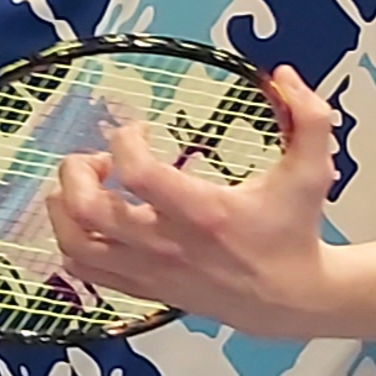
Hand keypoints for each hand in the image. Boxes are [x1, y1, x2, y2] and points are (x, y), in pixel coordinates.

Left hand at [49, 64, 339, 334]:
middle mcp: (168, 245)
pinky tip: (89, 219)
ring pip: (75, 242)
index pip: (137, 173)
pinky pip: (84, 269)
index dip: (124, 139)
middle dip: (77, 171)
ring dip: (64, 206)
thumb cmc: (293, 232)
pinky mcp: (142, 289)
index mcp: (204, 213)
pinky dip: (72, 240)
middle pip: (88, 209)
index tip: (138, 129)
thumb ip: (309, 119)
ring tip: (84, 186)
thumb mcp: (312, 173)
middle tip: (97, 159)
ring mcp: (149, 271)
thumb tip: (284, 74)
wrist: (292, 300)